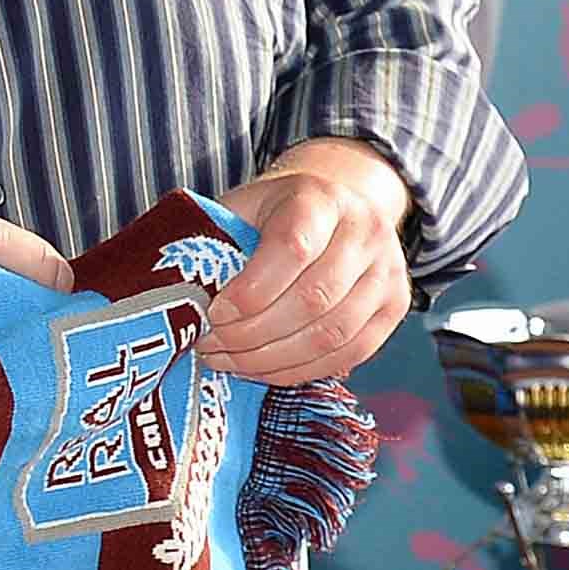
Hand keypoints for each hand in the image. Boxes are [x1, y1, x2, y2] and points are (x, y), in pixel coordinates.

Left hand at [200, 146, 410, 382]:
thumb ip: (212, 239)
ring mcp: (388, 271)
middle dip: (253, 334)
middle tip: (210, 346)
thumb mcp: (239, 207)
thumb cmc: (271, 213)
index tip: (213, 313)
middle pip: (313, 299)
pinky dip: (301, 370)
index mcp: (320, 199)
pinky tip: (262, 370)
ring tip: (228, 361)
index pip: (293, 247)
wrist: (336, 207)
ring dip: (272, 359)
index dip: (251, 290)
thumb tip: (173, 291)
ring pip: (332, 334)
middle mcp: (365, 232)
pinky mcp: (395, 308)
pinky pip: (350, 353)